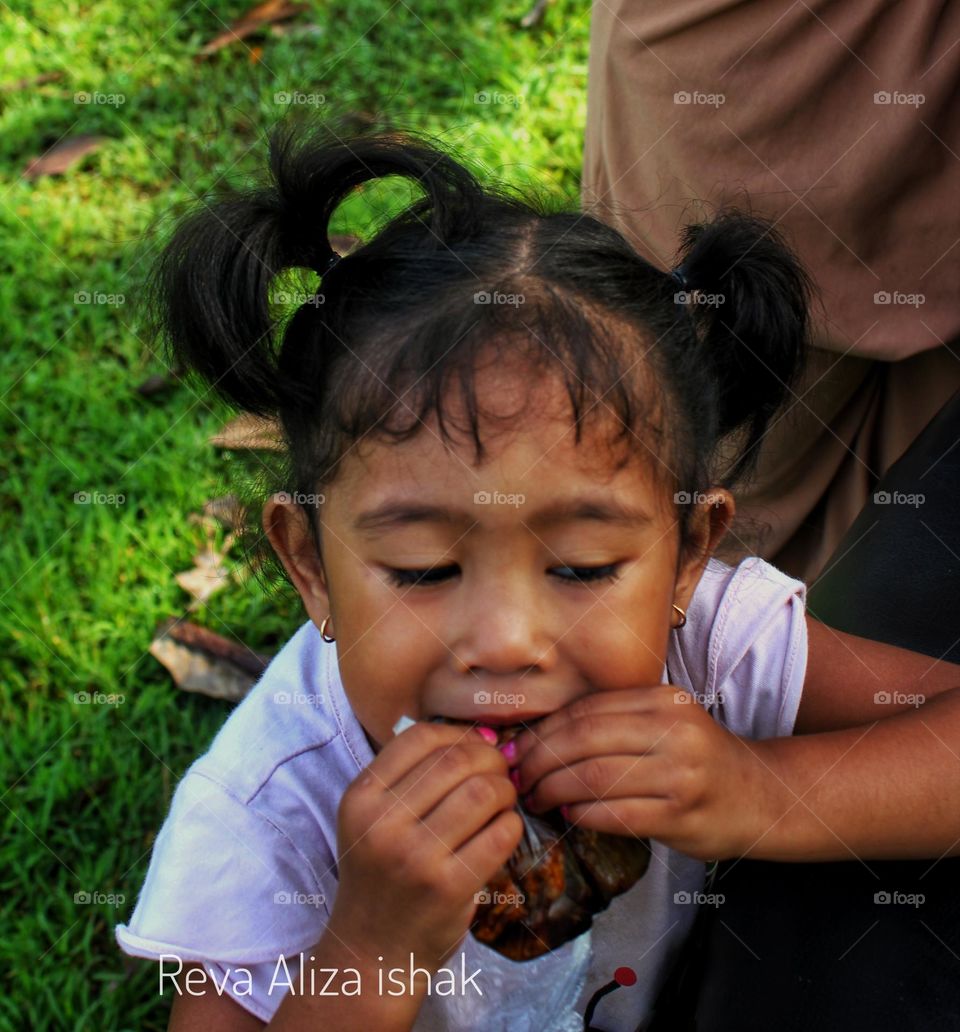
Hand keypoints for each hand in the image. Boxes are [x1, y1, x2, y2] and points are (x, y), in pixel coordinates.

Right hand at [327, 722, 523, 973]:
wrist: (373, 951)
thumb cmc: (383, 874)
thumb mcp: (373, 818)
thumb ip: (411, 775)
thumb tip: (481, 734)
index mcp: (360, 798)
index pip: (419, 738)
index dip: (458, 735)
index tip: (475, 748)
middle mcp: (382, 824)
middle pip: (456, 761)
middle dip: (490, 760)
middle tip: (499, 773)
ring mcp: (415, 857)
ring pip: (482, 792)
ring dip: (504, 790)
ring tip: (502, 801)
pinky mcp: (448, 887)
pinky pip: (499, 834)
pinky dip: (511, 824)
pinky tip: (503, 829)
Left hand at [510, 686, 775, 860]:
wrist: (760, 795)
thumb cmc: (699, 759)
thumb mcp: (665, 722)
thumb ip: (614, 721)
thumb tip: (539, 735)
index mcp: (663, 700)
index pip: (586, 710)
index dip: (543, 729)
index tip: (515, 746)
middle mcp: (673, 731)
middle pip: (583, 739)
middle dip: (539, 759)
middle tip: (516, 775)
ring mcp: (679, 774)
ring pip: (594, 776)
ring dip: (553, 789)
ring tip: (534, 797)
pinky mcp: (680, 815)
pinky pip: (614, 813)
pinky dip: (581, 814)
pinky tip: (567, 815)